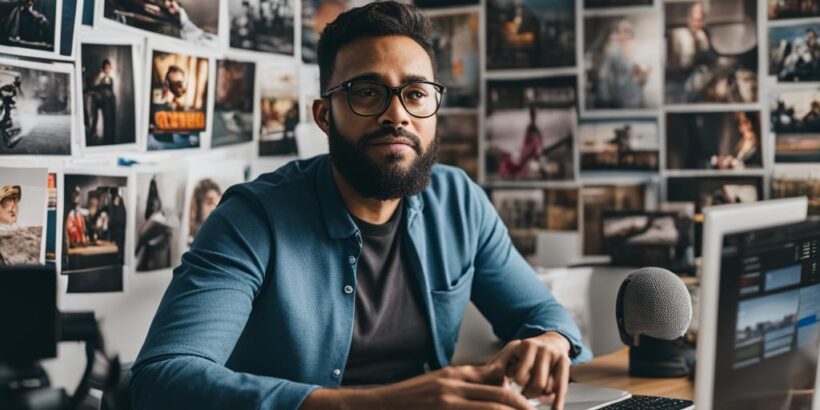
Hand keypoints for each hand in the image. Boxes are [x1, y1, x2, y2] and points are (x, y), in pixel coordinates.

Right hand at [300, 364, 534, 409]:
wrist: (378, 406)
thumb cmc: (409, 398)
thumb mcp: (439, 383)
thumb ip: (466, 383)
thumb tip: (495, 383)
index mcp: (456, 376)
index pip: (498, 383)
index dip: (520, 397)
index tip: (535, 407)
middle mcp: (453, 386)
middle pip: (501, 397)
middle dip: (524, 409)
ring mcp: (447, 402)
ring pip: (492, 408)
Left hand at [488, 332, 571, 409]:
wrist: (550, 340)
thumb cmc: (526, 351)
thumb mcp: (510, 351)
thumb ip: (498, 363)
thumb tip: (492, 374)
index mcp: (526, 346)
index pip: (521, 377)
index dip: (517, 384)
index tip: (513, 384)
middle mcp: (542, 349)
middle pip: (537, 385)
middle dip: (529, 394)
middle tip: (524, 394)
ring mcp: (555, 356)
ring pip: (549, 388)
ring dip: (541, 395)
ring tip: (535, 391)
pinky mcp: (565, 362)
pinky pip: (562, 387)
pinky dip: (558, 402)